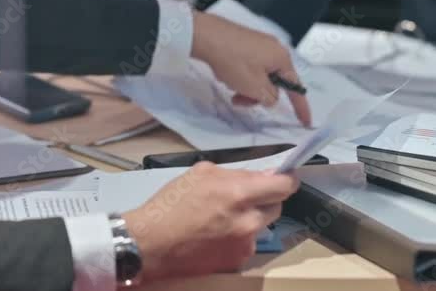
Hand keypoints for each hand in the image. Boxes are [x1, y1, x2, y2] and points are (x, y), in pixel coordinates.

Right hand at [123, 162, 299, 283]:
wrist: (148, 244)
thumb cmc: (171, 204)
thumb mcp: (202, 174)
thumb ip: (237, 174)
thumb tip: (262, 175)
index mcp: (240, 194)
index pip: (284, 186)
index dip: (287, 180)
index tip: (285, 177)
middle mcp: (248, 221)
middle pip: (276, 207)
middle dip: (266, 200)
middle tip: (245, 198)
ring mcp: (244, 245)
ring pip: (261, 226)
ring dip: (250, 220)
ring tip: (223, 219)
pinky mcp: (236, 262)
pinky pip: (247, 244)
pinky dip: (238, 238)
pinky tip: (216, 235)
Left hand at [191, 11, 311, 125]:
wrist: (207, 36)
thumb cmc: (232, 59)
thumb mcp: (254, 87)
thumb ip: (269, 98)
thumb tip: (271, 98)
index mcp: (282, 58)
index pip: (295, 88)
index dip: (300, 107)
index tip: (304, 121)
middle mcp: (274, 49)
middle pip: (274, 83)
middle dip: (258, 95)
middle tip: (241, 100)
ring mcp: (260, 44)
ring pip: (260, 76)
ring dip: (247, 87)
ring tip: (230, 85)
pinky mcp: (246, 43)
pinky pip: (250, 66)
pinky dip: (240, 76)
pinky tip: (226, 74)